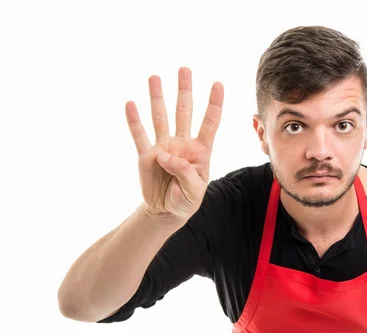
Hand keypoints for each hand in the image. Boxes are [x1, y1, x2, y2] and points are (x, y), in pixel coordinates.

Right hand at [125, 67, 223, 222]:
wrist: (166, 211)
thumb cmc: (186, 200)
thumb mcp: (193, 191)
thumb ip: (184, 172)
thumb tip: (165, 155)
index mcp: (200, 151)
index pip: (210, 123)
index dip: (214, 104)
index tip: (218, 84)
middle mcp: (181, 144)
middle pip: (184, 112)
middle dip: (185, 90)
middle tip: (184, 69)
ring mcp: (163, 147)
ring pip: (161, 117)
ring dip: (158, 98)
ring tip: (155, 77)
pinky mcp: (145, 155)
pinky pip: (139, 135)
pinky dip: (134, 120)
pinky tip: (131, 104)